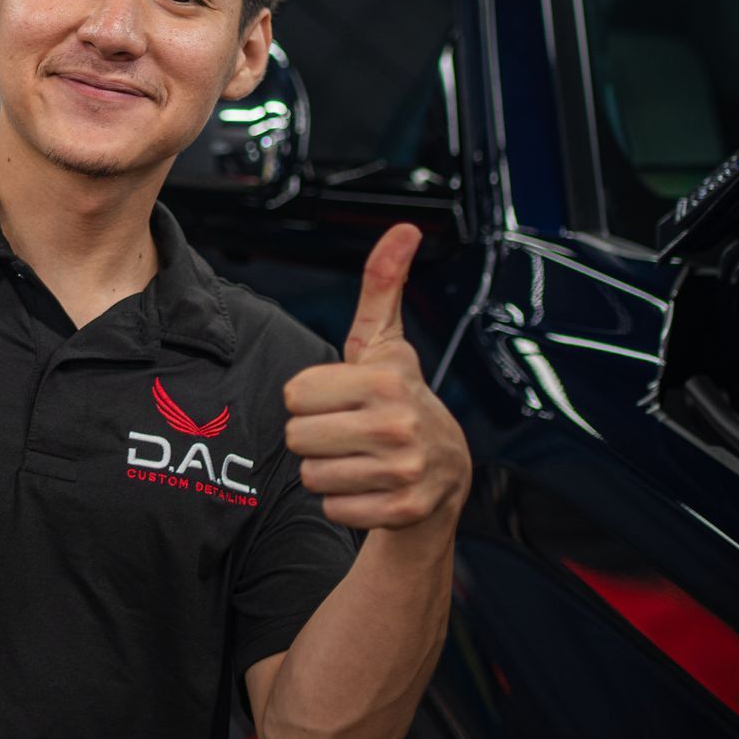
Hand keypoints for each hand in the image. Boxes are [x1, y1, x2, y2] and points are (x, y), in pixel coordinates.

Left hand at [282, 222, 471, 533]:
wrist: (444, 471)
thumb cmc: (398, 398)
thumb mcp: (385, 343)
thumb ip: (382, 286)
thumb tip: (403, 228)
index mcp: (385, 380)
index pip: (294, 394)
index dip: (310, 398)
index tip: (340, 399)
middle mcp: (397, 425)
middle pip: (297, 437)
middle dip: (314, 436)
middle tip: (346, 431)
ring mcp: (402, 471)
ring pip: (311, 476)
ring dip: (326, 470)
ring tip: (358, 458)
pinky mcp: (401, 510)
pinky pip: (332, 508)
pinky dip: (343, 502)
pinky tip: (369, 486)